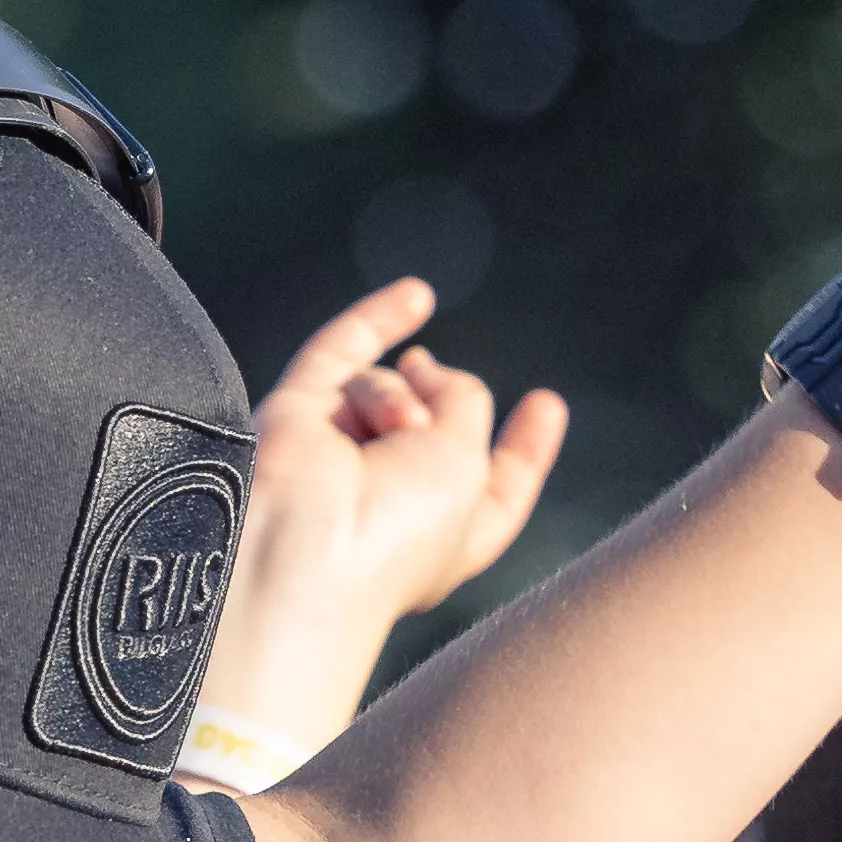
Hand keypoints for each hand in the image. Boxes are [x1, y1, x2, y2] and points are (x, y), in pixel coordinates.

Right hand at [203, 279, 568, 767]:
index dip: (524, 447)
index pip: (495, 485)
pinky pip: (338, 352)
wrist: (303, 547)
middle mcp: (389, 497)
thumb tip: (421, 365)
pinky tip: (421, 295)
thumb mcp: (467, 463)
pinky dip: (378, 320)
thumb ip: (464, 399)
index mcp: (446, 536)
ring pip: (389, 388)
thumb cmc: (397, 527)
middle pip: (437, 424)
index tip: (547, 403)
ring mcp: (338, 457)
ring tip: (393, 430)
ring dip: (397, 400)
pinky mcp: (294, 418)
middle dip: (445, 408)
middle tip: (423, 423)